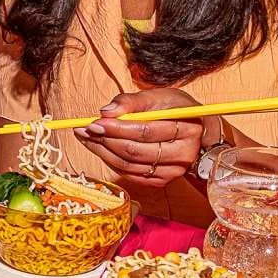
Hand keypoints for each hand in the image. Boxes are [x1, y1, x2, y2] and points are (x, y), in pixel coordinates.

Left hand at [73, 89, 205, 189]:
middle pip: (135, 151)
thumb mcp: (156, 97)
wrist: (192, 129)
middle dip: (105, 140)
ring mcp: (173, 171)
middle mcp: (183, 154)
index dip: (117, 128)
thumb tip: (105, 112)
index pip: (145, 131)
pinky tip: (100, 149)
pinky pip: (130, 174)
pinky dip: (111, 162)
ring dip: (103, 152)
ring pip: (129, 165)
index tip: (94, 122)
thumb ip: (130, 101)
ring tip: (87, 138)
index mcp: (187, 129)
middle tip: (84, 130)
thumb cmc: (173, 109)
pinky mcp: (162, 181)